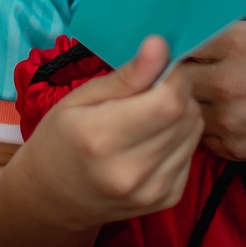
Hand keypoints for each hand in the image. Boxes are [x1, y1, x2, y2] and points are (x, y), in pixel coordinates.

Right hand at [21, 35, 202, 227]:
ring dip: (180, 115)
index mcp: (103, 139)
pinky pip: (191, 153)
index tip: (156, 69)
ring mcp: (152, 192)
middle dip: (177, 92)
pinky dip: (178, 139)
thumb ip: (126, 76)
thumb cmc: (60, 140)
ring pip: (194, 132)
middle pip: (186, 114)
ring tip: (147, 117)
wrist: (50, 200)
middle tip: (149, 92)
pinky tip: (151, 141)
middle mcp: (132, 172)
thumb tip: (161, 45)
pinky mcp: (167, 201)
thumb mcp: (80, 99)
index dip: (172, 76)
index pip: (170, 100)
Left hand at [181, 0, 245, 163]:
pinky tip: (220, 111)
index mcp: (237, 42)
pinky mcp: (235, 148)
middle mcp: (227, 82)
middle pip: (173, 74)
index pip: (179, 38)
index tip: (181, 38)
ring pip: (182, 107)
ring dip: (187, 98)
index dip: (177, 37)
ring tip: (202, 88)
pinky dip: (203, 124)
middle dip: (177, 68)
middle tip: (186, 63)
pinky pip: (199, 135)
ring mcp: (230, 119)